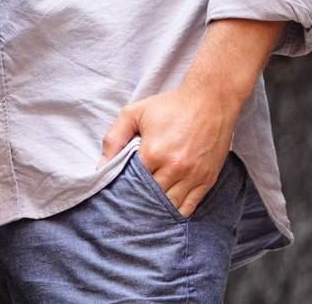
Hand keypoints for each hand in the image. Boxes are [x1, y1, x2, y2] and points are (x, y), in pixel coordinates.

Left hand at [99, 81, 238, 216]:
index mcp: (153, 152)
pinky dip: (178, 210)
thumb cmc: (170, 106)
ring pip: (171, 205)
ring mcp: (193, 175)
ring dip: (159, 206)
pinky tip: (168, 208)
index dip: (125, 187)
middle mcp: (174, 167)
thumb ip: (114, 139)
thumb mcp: (134, 113)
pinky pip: (191, 205)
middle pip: (151, 196)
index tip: (120, 188)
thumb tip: (101, 166)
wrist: (210, 101)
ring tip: (149, 204)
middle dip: (141, 198)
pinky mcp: (208, 179)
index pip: (133, 183)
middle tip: (133, 199)